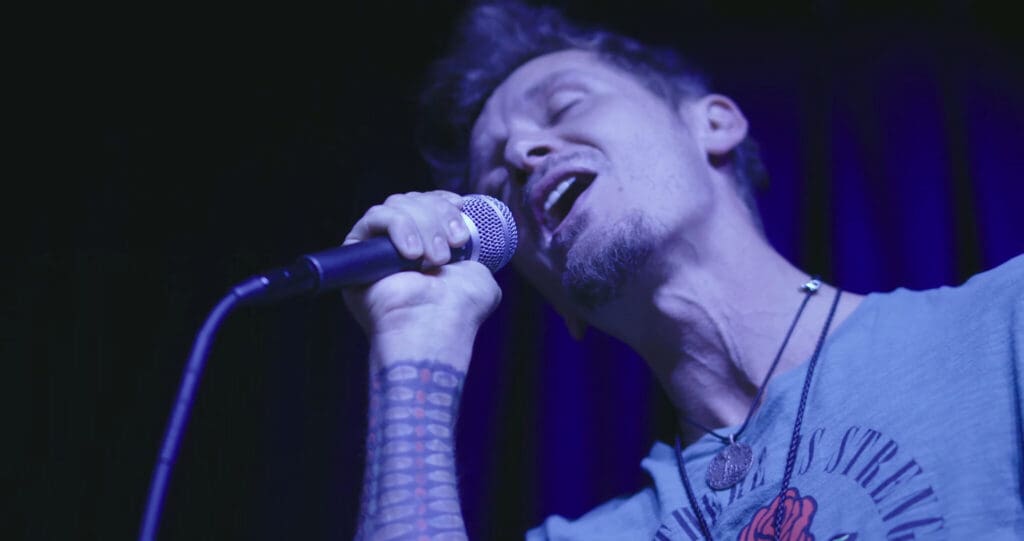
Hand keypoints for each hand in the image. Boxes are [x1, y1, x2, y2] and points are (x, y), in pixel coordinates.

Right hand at [342, 191, 501, 367]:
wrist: (435, 328)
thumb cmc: (458, 311)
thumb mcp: (479, 275)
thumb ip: (476, 256)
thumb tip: (472, 238)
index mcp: (426, 249)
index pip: (426, 204)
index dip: (441, 200)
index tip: (460, 208)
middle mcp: (399, 247)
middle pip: (412, 200)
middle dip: (437, 215)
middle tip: (453, 245)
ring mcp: (376, 248)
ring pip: (396, 205)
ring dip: (423, 225)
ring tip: (435, 259)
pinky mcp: (356, 251)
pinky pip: (375, 218)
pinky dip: (399, 228)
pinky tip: (412, 255)